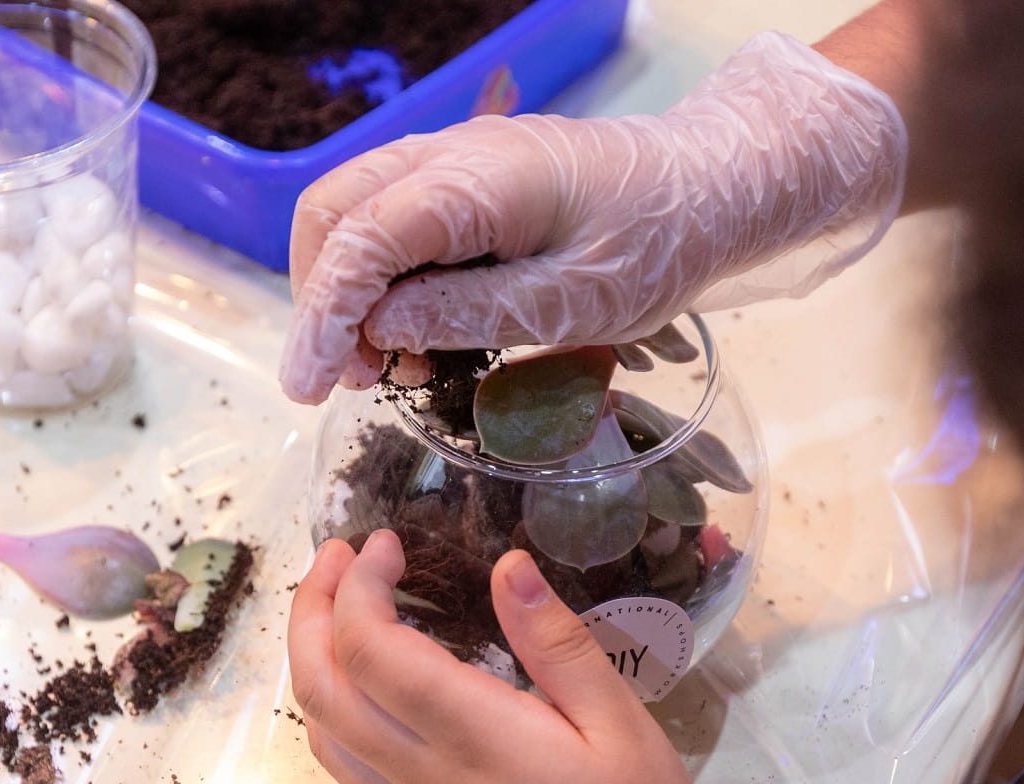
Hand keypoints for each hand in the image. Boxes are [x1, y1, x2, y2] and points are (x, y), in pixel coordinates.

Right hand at [279, 31, 907, 402]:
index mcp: (477, 181)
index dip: (323, 317)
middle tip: (347, 382)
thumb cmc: (658, 246)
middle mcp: (451, 155)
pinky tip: (413, 334)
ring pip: (355, 210)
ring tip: (381, 367)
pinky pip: (394, 216)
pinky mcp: (469, 180)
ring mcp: (455, 159)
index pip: (360, 241)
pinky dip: (381, 276)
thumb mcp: (572, 305)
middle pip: (334, 212)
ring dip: (346, 289)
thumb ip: (469, 313)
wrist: (714, 186)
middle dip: (320, 300)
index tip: (309, 388)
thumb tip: (380, 329)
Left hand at [287, 531, 711, 783]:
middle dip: (312, 611)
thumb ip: (556, 641)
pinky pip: (347, 781)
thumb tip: (506, 564)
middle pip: (321, 687)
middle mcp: (421, 777)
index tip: (386, 543)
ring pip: (321, 737)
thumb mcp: (620, 722)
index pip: (370, 648)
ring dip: (312, 665)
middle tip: (339, 561)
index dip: (360, 586)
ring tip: (338, 616)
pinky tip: (367, 701)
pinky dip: (335, 726)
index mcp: (472, 736)